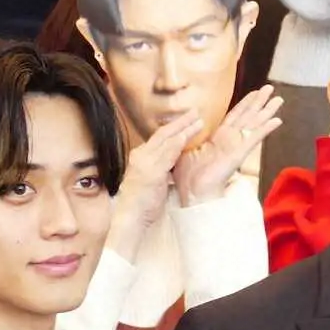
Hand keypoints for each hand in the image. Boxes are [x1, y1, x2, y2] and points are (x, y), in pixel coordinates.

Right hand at [108, 110, 202, 261]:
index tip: (186, 120)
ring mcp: (145, 163)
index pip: (160, 138)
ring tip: (197, 120)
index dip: (174, 128)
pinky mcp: (150, 172)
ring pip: (166, 140)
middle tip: (195, 111)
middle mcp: (141, 156)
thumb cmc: (143, 205)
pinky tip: (187, 136)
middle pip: (163, 134)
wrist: (131, 218)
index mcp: (142, 157)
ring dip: (183, 128)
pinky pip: (166, 154)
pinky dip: (177, 143)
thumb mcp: (153, 183)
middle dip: (180, 122)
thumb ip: (162, 171)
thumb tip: (172, 166)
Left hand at [174, 84, 283, 206]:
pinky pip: (254, 138)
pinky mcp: (239, 154)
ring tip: (279, 99)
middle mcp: (230, 141)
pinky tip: (277, 120)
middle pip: (248, 116)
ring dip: (266, 110)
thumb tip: (188, 123)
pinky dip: (265, 128)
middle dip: (260, 102)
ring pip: (254, 124)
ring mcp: (236, 147)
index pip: (235, 116)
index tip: (255, 93)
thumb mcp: (186, 147)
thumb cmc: (188, 175)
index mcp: (219, 139)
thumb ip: (191, 134)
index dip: (245, 103)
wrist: (193, 192)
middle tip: (271, 88)